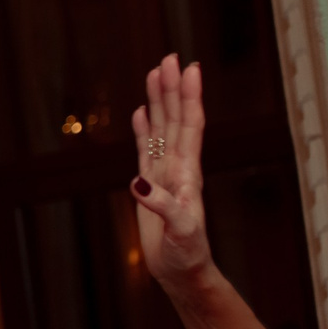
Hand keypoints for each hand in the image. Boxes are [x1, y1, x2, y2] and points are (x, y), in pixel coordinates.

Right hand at [132, 54, 210, 287]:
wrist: (182, 270)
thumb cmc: (185, 253)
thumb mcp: (179, 231)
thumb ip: (162, 206)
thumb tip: (137, 181)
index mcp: (187, 173)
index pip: (189, 126)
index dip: (189, 97)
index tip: (188, 69)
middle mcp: (178, 167)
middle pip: (175, 119)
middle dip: (172, 89)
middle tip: (170, 58)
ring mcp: (164, 174)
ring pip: (161, 128)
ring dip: (159, 101)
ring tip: (155, 72)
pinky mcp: (150, 185)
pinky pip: (146, 148)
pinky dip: (143, 128)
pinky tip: (139, 111)